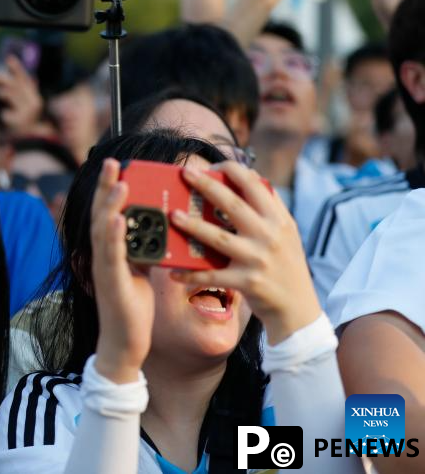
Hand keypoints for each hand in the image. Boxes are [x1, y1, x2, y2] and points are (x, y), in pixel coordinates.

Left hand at [0, 55, 43, 134]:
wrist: (26, 146)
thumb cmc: (22, 126)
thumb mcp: (23, 108)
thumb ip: (22, 93)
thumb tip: (29, 77)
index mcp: (36, 100)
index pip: (25, 80)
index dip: (17, 69)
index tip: (8, 58)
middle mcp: (35, 105)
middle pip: (16, 85)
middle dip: (3, 80)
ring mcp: (28, 114)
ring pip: (10, 94)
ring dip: (1, 94)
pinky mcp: (19, 123)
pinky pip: (6, 112)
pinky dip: (4, 114)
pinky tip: (6, 118)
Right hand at [91, 159, 154, 383]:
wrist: (124, 342)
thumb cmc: (132, 306)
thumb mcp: (140, 270)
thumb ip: (142, 248)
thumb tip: (156, 227)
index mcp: (110, 250)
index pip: (108, 213)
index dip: (110, 189)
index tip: (118, 165)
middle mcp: (101, 256)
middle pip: (101, 215)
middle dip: (106, 188)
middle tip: (112, 162)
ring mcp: (104, 269)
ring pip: (104, 231)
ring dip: (111, 206)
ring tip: (121, 184)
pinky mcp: (111, 284)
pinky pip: (112, 256)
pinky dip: (115, 237)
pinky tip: (120, 220)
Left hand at [168, 162, 320, 344]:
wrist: (298, 308)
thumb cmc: (287, 265)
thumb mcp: (288, 232)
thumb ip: (271, 207)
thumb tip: (251, 177)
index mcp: (278, 220)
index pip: (255, 185)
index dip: (232, 170)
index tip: (212, 165)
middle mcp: (269, 236)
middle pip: (232, 205)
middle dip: (207, 186)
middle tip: (186, 173)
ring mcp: (257, 259)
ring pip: (218, 237)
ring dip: (193, 225)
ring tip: (173, 215)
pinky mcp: (247, 282)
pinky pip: (212, 276)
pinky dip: (191, 274)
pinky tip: (174, 270)